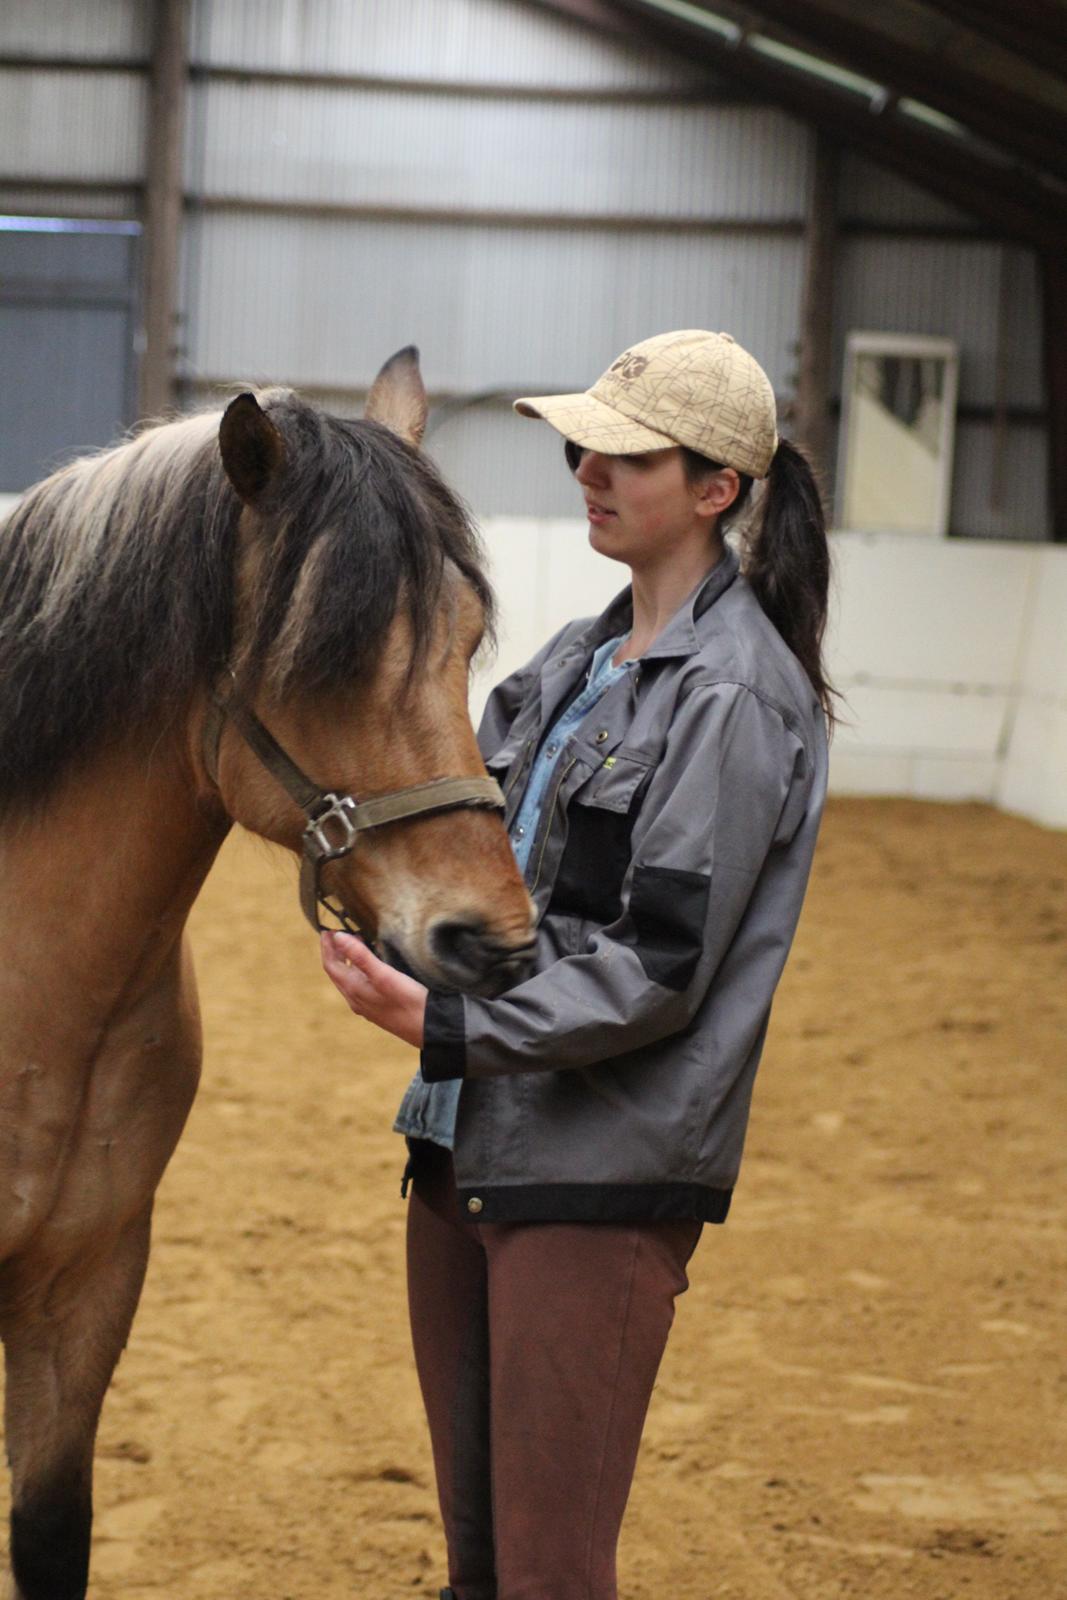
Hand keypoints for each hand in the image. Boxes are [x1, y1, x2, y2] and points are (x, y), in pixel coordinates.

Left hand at [320, 931, 426, 1048]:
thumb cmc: (408, 1002)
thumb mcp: (383, 974)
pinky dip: (359, 970)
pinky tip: (371, 966)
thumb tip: (337, 937)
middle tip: (338, 934)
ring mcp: (367, 1005)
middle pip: (338, 973)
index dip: (327, 947)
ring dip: (347, 961)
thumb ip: (360, 955)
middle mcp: (356, 999)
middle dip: (335, 952)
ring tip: (354, 943)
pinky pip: (360, 985)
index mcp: (354, 990)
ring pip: (349, 980)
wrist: (429, 1029)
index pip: (331, 966)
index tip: (327, 930)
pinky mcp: (378, 1007)